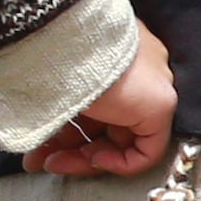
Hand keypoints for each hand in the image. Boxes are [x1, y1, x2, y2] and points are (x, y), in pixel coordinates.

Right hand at [31, 24, 177, 174]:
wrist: (56, 37)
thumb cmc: (43, 51)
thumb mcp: (47, 79)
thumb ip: (52, 105)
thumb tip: (39, 133)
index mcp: (110, 55)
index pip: (95, 105)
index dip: (66, 129)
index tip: (41, 140)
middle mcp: (136, 69)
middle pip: (105, 125)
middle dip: (68, 148)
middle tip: (39, 160)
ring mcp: (151, 85)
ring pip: (120, 139)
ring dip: (81, 158)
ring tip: (48, 163)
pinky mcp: (160, 103)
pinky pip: (148, 150)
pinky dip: (119, 163)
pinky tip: (91, 158)